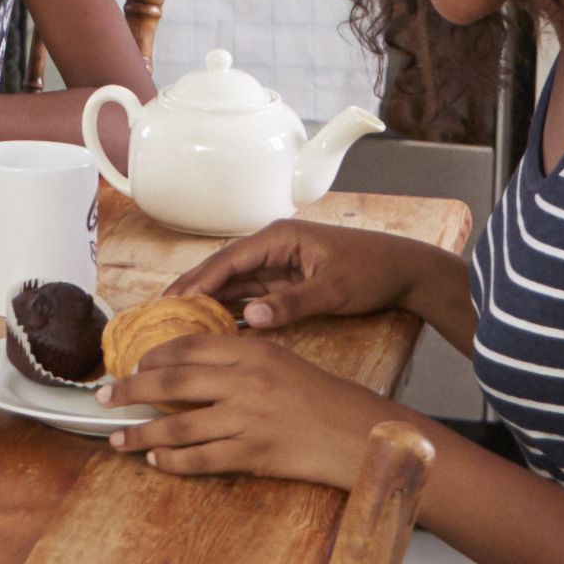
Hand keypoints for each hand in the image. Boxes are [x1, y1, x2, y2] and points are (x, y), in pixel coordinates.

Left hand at [113, 329, 424, 488]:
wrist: (357, 432)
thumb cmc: (319, 396)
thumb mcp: (280, 361)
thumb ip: (237, 361)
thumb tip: (187, 368)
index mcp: (251, 351)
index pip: (188, 347)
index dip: (152, 357)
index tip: (131, 365)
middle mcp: (245, 380)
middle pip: (172, 382)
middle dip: (130, 390)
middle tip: (103, 396)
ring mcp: (248, 418)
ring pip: (177, 426)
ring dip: (140, 434)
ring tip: (116, 439)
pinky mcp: (253, 453)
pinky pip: (200, 459)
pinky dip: (172, 461)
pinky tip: (155, 461)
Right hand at [168, 217, 434, 330]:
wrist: (403, 270)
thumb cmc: (371, 272)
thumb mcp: (332, 290)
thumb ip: (291, 304)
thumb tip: (250, 318)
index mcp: (279, 238)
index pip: (228, 259)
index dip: (197, 280)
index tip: (171, 300)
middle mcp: (273, 247)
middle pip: (224, 269)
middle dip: (193, 289)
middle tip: (160, 313)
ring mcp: (279, 263)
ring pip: (234, 283)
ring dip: (208, 300)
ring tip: (177, 321)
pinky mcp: (286, 280)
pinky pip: (251, 294)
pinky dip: (231, 308)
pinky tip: (213, 325)